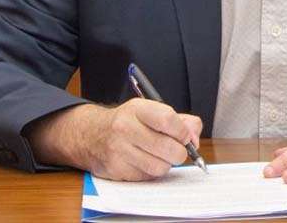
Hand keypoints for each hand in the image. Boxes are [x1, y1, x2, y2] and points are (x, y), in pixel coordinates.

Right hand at [25, 100, 201, 180]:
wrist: (92, 135)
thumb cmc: (129, 122)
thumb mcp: (152, 111)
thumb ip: (182, 121)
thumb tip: (194, 139)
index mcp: (137, 109)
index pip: (168, 120)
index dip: (183, 131)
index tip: (186, 136)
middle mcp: (125, 128)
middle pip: (168, 147)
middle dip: (180, 152)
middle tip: (177, 150)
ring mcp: (118, 150)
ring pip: (160, 166)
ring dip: (166, 164)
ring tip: (160, 155)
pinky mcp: (115, 170)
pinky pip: (147, 177)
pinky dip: (152, 172)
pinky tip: (146, 161)